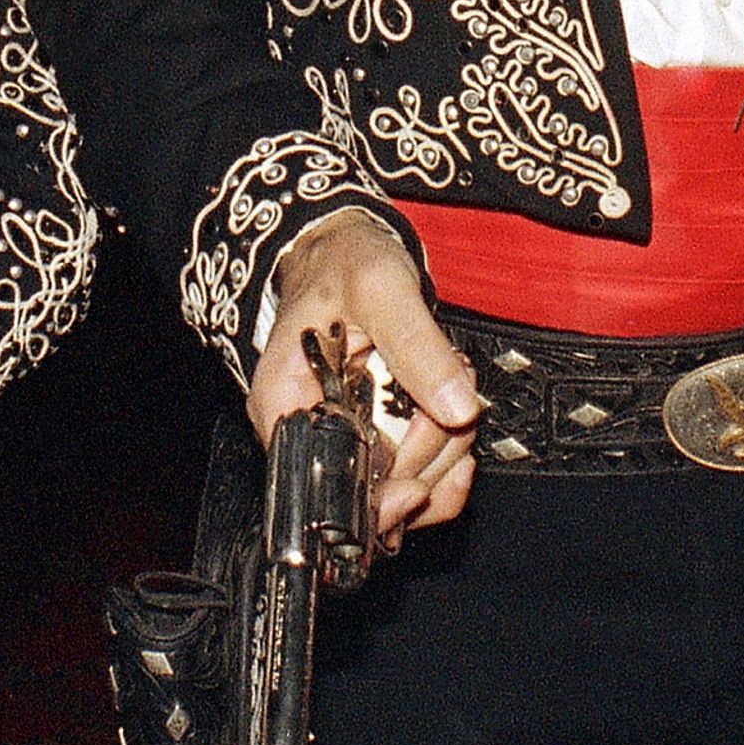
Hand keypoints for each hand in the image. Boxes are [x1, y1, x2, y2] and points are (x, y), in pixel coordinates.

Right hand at [252, 209, 483, 545]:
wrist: (346, 247)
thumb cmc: (344, 260)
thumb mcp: (380, 288)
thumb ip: (416, 344)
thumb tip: (457, 409)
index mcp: (285, 405)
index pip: (321, 487)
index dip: (373, 497)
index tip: (416, 481)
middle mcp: (309, 433)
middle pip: (369, 495)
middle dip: (424, 457)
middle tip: (448, 399)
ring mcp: (344, 438)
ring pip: (400, 491)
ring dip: (444, 452)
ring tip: (450, 385)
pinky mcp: (375, 437)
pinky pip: (416, 479)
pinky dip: (448, 461)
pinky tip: (458, 423)